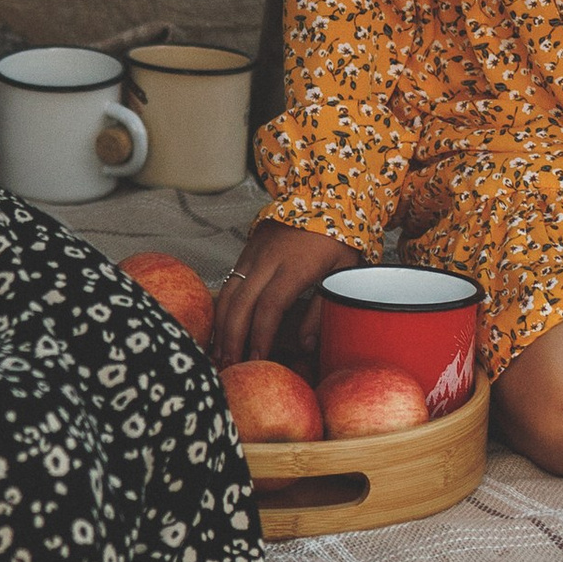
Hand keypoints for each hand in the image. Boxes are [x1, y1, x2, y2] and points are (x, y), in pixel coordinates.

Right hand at [212, 220, 354, 363]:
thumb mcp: (342, 272)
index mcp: (295, 267)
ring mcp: (254, 255)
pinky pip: (228, 282)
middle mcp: (269, 261)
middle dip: (233, 338)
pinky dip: (221, 308)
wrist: (322, 196)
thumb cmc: (338, 238)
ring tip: (220, 352)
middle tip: (231, 365)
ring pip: (229, 294)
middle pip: (242, 304)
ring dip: (222, 326)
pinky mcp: (247, 251)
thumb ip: (321, 310)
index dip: (261, 336)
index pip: (270, 307)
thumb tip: (304, 345)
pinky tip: (221, 327)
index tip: (258, 359)